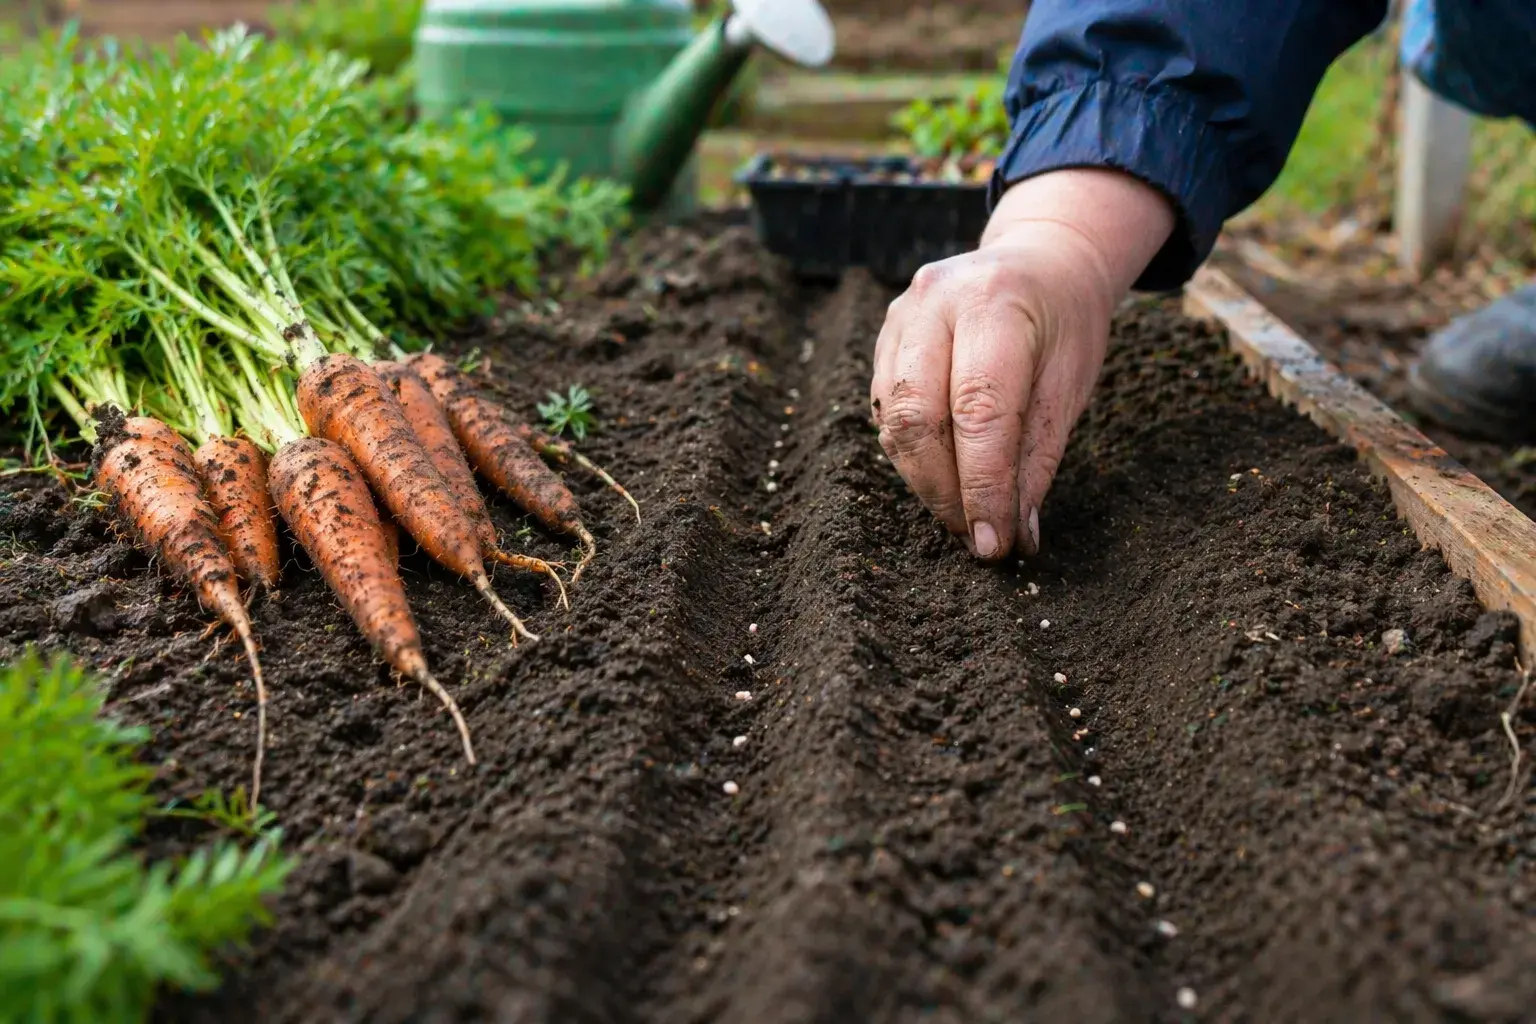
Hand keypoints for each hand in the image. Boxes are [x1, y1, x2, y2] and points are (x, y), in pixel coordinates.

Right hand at [869, 169, 1174, 559]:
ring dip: (925, 481)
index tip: (994, 542)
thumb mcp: (1071, 383)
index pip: (978, 411)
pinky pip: (887, 412)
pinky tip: (944, 475)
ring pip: (894, 421)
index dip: (983, 486)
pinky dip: (913, 455)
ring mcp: (901, 317)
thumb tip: (1017, 534)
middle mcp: (935, 302)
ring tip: (963, 514)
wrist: (1042, 260)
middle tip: (975, 537)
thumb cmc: (1065, 323)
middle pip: (919, 419)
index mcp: (995, 304)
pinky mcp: (885, 337)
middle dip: (945, 492)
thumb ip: (1038, 458)